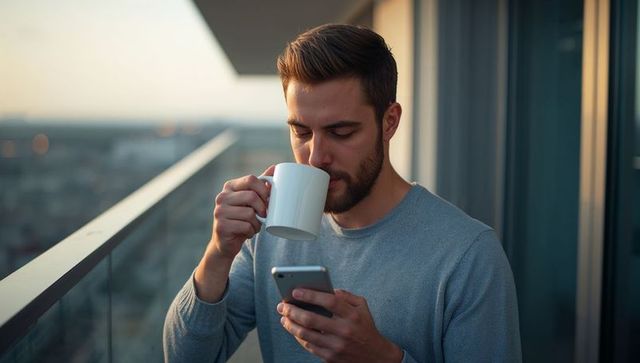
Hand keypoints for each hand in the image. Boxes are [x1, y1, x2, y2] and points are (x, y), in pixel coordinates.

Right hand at [194, 165, 274, 301]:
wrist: (225, 243)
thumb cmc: (241, 218)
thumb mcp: (250, 200)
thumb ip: (260, 184)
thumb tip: (275, 167)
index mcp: (229, 187)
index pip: (251, 179)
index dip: (264, 189)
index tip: (268, 200)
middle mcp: (222, 197)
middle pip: (252, 196)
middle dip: (263, 208)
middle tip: (264, 215)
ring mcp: (219, 211)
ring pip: (250, 213)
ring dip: (257, 223)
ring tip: (254, 225)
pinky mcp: (221, 226)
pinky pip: (246, 226)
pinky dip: (251, 231)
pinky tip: (248, 232)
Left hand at [277, 289, 402, 362]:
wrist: (376, 357)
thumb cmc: (366, 327)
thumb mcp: (362, 306)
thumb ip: (345, 295)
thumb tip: (325, 289)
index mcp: (352, 315)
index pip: (329, 301)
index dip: (310, 295)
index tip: (295, 291)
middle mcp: (344, 331)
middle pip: (311, 319)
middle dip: (293, 311)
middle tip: (282, 305)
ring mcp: (336, 346)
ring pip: (306, 334)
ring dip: (291, 325)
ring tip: (284, 317)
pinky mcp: (330, 357)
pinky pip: (309, 346)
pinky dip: (298, 337)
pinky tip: (294, 329)